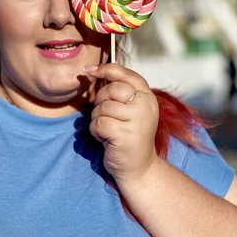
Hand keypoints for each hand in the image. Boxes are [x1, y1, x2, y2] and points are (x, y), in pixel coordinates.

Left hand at [85, 64, 160, 185]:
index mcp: (147, 97)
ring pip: (103, 108)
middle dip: (100, 101)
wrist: (139, 167)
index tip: (89, 70)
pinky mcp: (126, 134)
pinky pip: (99, 123)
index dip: (106, 69)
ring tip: (108, 130)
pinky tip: (105, 138)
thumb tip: (94, 70)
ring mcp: (138, 120)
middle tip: (105, 116)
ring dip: (98, 119)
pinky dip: (96, 131)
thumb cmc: (129, 135)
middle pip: (111, 90)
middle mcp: (146, 105)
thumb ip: (119, 91)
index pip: (126, 75)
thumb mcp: (129, 110)